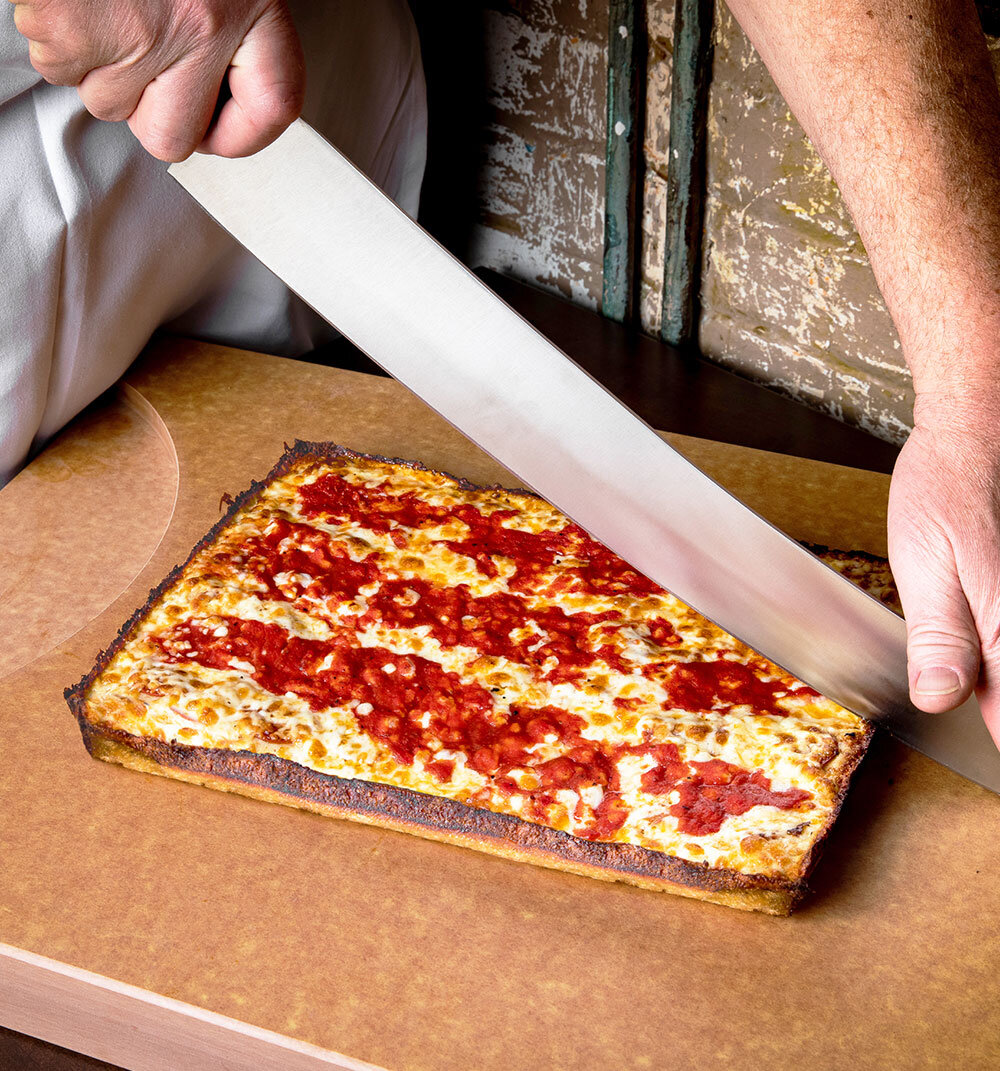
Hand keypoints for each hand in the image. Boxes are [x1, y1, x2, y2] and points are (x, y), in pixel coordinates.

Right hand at [11, 0, 304, 160]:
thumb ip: (229, 26)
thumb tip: (214, 105)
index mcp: (253, 0)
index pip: (275, 105)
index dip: (243, 134)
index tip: (217, 132)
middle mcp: (206, 22)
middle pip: (175, 134)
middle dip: (145, 111)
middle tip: (136, 62)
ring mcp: (142, 29)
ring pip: (109, 103)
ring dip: (95, 67)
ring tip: (100, 8)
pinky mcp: (76, 27)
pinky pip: (59, 69)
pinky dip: (55, 41)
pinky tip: (71, 1)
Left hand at [887, 396, 999, 746]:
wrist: (976, 436)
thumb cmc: (946, 492)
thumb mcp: (928, 566)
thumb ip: (940, 636)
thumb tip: (937, 699)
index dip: (992, 743)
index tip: (977, 754)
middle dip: (991, 706)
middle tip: (969, 710)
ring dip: (994, 678)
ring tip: (973, 675)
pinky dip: (994, 654)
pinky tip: (981, 649)